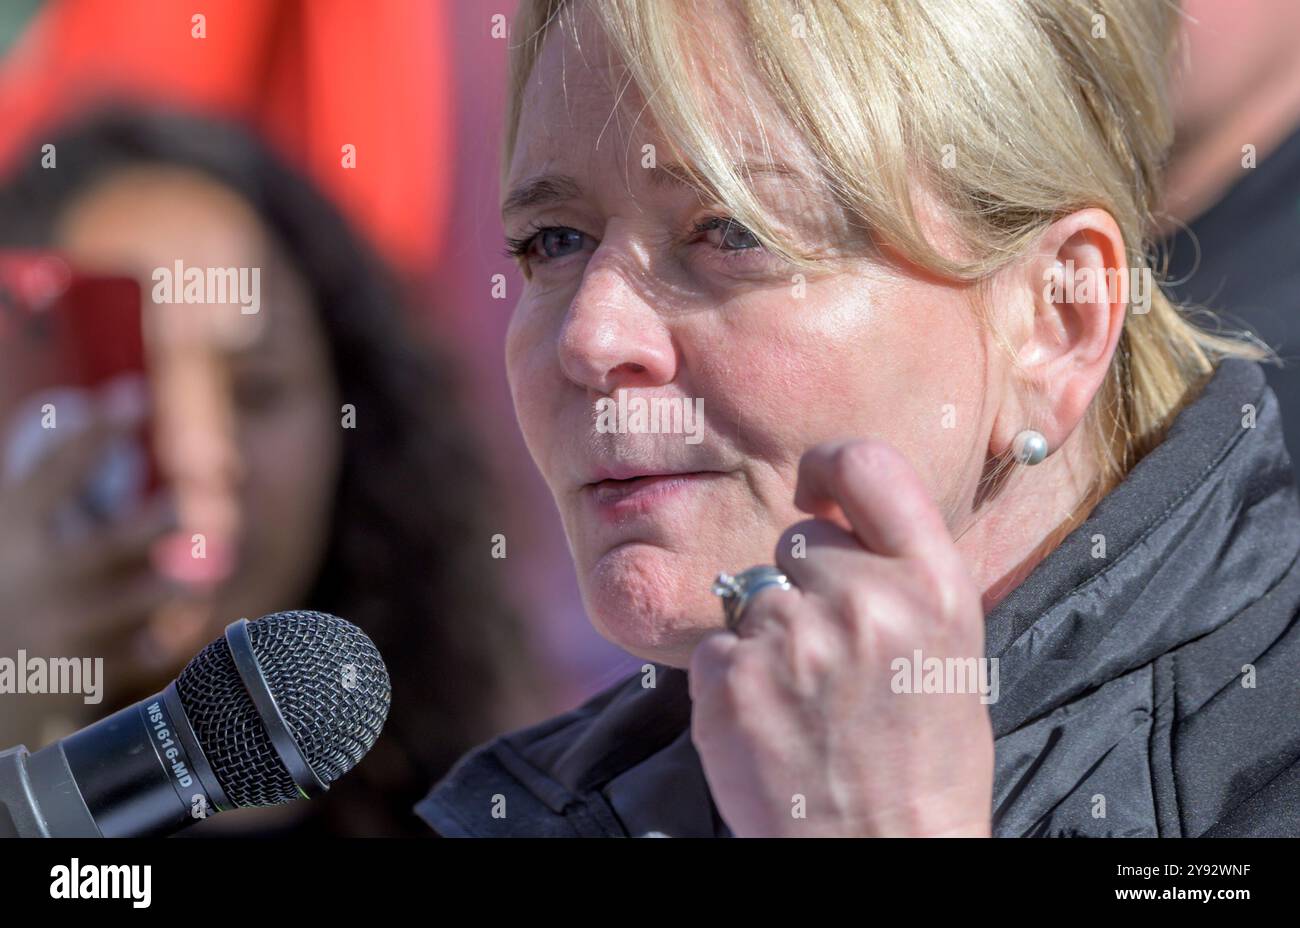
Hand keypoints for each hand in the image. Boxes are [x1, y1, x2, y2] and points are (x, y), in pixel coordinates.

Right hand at [0, 409, 180, 742]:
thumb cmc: (0, 593)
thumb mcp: (5, 538)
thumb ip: (40, 495)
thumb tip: (72, 413)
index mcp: (7, 531)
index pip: (55, 468)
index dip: (97, 428)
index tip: (138, 395)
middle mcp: (33, 576)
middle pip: (112, 541)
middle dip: (158, 521)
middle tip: (188, 504)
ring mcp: (58, 626)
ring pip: (142, 599)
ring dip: (179, 583)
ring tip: (201, 574)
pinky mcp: (80, 674)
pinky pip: (144, 650)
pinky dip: (163, 639)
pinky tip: (173, 628)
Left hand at [689, 438, 993, 836]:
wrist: (883, 858)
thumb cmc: (923, 764)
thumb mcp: (950, 651)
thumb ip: (899, 573)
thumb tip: (838, 515)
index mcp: (935, 587)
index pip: (867, 465)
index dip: (831, 467)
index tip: (816, 487)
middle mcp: (865, 600)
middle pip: (799, 538)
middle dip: (805, 581)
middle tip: (829, 655)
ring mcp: (791, 638)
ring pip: (754, 591)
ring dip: (768, 634)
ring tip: (804, 702)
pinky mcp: (729, 679)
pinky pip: (716, 645)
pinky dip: (732, 678)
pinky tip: (770, 724)